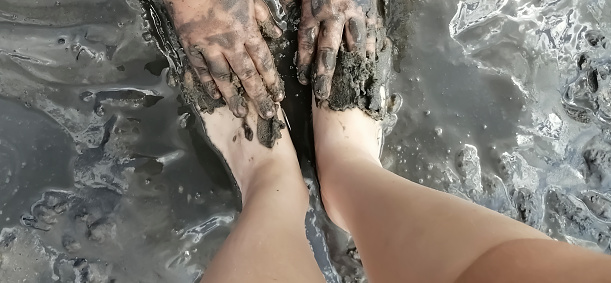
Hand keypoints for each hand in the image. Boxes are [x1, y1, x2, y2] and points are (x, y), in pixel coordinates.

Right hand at [165, 0, 284, 118]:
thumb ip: (264, 17)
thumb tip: (276, 36)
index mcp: (246, 29)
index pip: (263, 61)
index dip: (272, 80)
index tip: (278, 96)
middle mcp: (229, 42)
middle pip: (246, 74)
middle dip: (258, 95)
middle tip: (265, 113)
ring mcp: (208, 46)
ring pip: (223, 77)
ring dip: (232, 96)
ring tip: (239, 112)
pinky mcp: (190, 45)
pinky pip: (200, 69)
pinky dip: (207, 83)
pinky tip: (214, 96)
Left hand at [297, 0, 374, 98]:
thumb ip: (290, 1)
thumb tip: (277, 12)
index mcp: (315, 9)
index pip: (307, 40)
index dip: (304, 61)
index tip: (303, 79)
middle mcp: (334, 14)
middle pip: (328, 49)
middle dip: (324, 73)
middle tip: (322, 93)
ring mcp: (354, 14)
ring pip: (352, 44)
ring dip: (350, 65)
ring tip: (349, 83)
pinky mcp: (369, 12)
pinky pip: (371, 34)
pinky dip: (370, 49)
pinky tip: (369, 63)